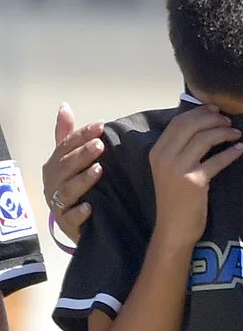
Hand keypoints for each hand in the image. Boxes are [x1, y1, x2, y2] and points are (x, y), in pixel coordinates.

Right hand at [44, 104, 105, 244]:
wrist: (75, 222)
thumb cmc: (73, 185)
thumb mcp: (70, 160)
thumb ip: (67, 136)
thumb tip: (64, 106)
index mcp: (55, 166)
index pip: (66, 146)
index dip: (81, 135)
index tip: (100, 126)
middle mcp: (53, 182)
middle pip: (66, 166)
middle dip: (82, 155)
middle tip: (100, 145)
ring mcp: (58, 203)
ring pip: (68, 190)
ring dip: (83, 180)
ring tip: (99, 170)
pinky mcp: (66, 223)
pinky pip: (70, 218)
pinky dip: (79, 212)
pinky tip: (90, 207)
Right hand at [145, 105, 242, 249]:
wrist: (174, 228)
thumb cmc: (177, 199)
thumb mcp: (171, 170)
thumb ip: (180, 150)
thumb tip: (201, 129)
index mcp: (157, 150)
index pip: (178, 122)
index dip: (198, 112)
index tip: (215, 110)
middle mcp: (164, 156)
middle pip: (190, 125)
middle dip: (212, 119)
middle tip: (229, 121)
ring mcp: (177, 168)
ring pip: (203, 139)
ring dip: (223, 132)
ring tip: (237, 133)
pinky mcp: (193, 182)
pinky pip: (216, 161)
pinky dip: (230, 153)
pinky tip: (240, 149)